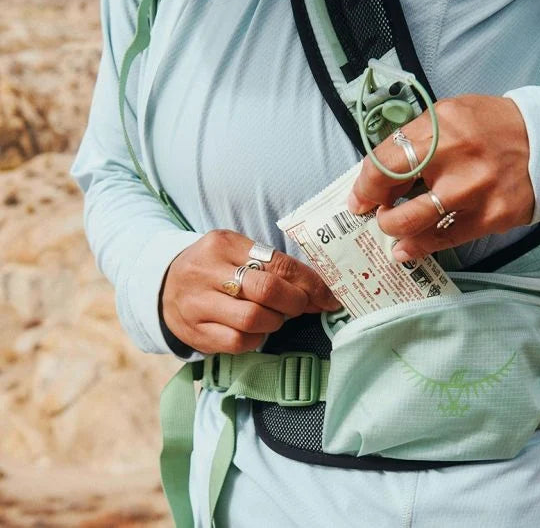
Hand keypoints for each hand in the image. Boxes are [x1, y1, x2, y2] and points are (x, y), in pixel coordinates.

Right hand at [161, 230, 340, 353]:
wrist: (163, 286)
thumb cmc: (214, 268)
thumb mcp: (236, 252)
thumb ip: (273, 265)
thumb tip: (319, 290)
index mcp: (224, 243)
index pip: (278, 263)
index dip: (310, 283)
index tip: (329, 296)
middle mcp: (208, 270)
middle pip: (267, 290)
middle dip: (296, 302)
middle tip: (303, 307)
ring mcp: (198, 303)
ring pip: (253, 319)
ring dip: (275, 322)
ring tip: (274, 317)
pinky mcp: (195, 331)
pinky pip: (238, 342)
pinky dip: (255, 339)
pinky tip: (254, 330)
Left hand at [347, 95, 534, 260]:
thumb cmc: (494, 127)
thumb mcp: (452, 114)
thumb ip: (418, 137)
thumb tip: (382, 169)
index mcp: (441, 125)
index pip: (385, 158)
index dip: (365, 182)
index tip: (360, 194)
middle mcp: (454, 156)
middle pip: (391, 185)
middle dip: (372, 204)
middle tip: (372, 210)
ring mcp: (472, 190)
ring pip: (412, 219)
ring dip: (392, 226)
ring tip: (390, 226)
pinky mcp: (489, 216)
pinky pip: (442, 239)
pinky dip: (416, 247)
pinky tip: (404, 249)